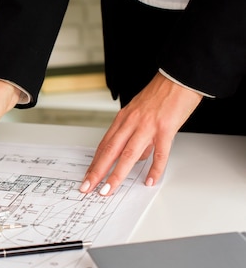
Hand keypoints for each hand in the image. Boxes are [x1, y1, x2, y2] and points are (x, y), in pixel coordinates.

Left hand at [80, 73, 202, 195]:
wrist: (179, 77)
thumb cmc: (160, 94)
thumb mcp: (140, 112)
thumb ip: (135, 135)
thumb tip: (136, 158)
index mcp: (123, 119)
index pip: (104, 145)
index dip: (95, 163)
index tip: (87, 177)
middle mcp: (131, 123)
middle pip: (110, 151)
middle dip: (97, 172)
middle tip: (88, 187)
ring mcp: (147, 126)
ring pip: (128, 154)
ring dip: (117, 174)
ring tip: (109, 189)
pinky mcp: (165, 129)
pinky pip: (159, 153)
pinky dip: (154, 169)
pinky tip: (149, 180)